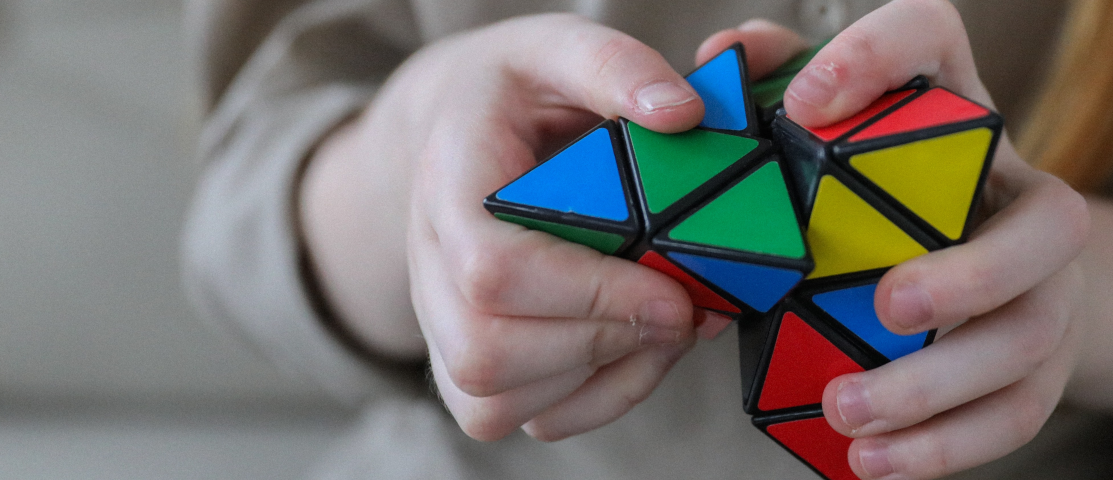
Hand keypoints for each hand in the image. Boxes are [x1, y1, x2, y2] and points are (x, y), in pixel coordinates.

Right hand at [310, 13, 731, 441]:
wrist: (458, 130)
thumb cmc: (514, 93)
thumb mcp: (556, 47)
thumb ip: (616, 67)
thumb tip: (679, 113)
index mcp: (447, 182)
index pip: (492, 269)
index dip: (589, 293)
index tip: (672, 290)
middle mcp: (427, 263)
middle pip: (488, 350)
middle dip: (605, 339)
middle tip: (685, 308)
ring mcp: (441, 324)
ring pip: (498, 398)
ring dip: (607, 373)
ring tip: (668, 322)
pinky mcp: (468, 368)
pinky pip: (525, 418)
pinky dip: (598, 399)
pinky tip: (639, 348)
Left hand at [700, 2, 1091, 477]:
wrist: (987, 279)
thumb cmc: (879, 200)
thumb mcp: (829, 144)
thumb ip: (773, 92)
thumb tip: (722, 59)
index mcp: (959, 113)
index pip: (937, 39)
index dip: (878, 56)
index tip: (805, 102)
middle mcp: (1024, 194)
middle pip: (1049, 223)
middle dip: (972, 272)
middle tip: (888, 307)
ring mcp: (1048, 287)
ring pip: (1028, 335)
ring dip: (939, 383)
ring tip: (848, 410)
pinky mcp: (1044, 367)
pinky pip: (1016, 413)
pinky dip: (945, 445)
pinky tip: (871, 461)